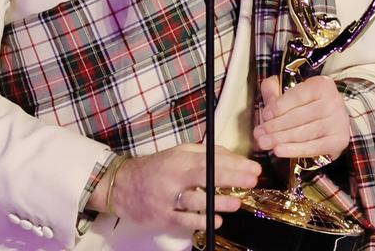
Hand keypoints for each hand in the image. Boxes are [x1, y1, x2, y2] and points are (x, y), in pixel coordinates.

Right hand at [97, 144, 260, 231]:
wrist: (121, 186)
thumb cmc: (156, 168)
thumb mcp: (177, 154)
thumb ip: (204, 154)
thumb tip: (233, 157)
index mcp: (178, 158)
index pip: (210, 158)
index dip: (234, 163)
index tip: (253, 167)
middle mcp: (172, 176)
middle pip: (205, 175)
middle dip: (232, 177)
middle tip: (252, 180)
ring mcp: (166, 198)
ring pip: (196, 200)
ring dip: (219, 202)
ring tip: (236, 203)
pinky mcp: (162, 217)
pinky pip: (184, 220)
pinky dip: (202, 220)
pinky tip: (217, 220)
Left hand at [253, 75, 350, 158]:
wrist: (332, 119)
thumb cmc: (307, 103)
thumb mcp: (290, 90)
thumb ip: (274, 89)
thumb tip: (267, 101)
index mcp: (321, 85)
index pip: (297, 96)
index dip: (278, 107)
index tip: (264, 115)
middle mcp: (333, 101)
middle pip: (298, 117)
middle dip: (274, 126)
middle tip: (258, 134)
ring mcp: (338, 122)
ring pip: (303, 133)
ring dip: (280, 139)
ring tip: (264, 143)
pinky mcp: (339, 141)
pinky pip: (313, 147)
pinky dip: (294, 150)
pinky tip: (279, 151)